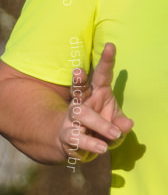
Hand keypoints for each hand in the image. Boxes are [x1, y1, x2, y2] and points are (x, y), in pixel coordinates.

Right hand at [59, 43, 132, 161]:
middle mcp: (82, 103)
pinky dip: (91, 143)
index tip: (110, 46)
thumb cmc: (100, 128)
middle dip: (79, 81)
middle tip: (80, 73)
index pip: (101, 75)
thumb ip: (121, 124)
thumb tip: (126, 124)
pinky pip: (76, 137)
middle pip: (79, 90)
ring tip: (114, 134)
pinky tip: (102, 148)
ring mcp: (72, 118)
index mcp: (96, 94)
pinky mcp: (67, 135)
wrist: (78, 146)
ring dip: (99, 123)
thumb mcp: (116, 125)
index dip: (105, 61)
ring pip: (80, 114)